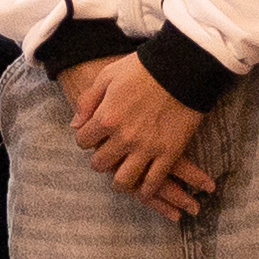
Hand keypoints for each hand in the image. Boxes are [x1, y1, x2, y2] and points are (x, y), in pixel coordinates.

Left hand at [59, 52, 215, 219]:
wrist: (183, 68)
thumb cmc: (143, 68)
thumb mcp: (108, 75)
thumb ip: (88, 101)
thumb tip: (75, 125)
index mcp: (106, 117)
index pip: (83, 141)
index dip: (86, 139)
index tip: (94, 137)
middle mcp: (124, 137)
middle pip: (100, 164)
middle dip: (101, 161)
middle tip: (108, 156)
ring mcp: (147, 148)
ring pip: (125, 180)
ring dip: (120, 181)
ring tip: (124, 178)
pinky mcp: (169, 153)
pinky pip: (154, 181)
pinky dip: (147, 190)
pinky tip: (144, 191)